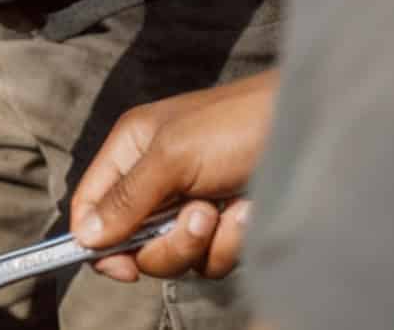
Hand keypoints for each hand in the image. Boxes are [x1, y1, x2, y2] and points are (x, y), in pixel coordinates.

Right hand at [71, 69, 278, 281]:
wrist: (309, 130)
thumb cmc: (236, 126)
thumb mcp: (173, 156)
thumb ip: (127, 199)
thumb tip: (84, 237)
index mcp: (131, 150)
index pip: (91, 206)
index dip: (97, 240)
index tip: (123, 267)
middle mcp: (155, 180)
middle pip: (133, 243)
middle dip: (169, 242)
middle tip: (200, 216)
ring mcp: (190, 204)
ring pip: (176, 255)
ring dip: (206, 241)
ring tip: (230, 208)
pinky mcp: (224, 224)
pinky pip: (213, 257)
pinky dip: (233, 242)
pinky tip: (250, 212)